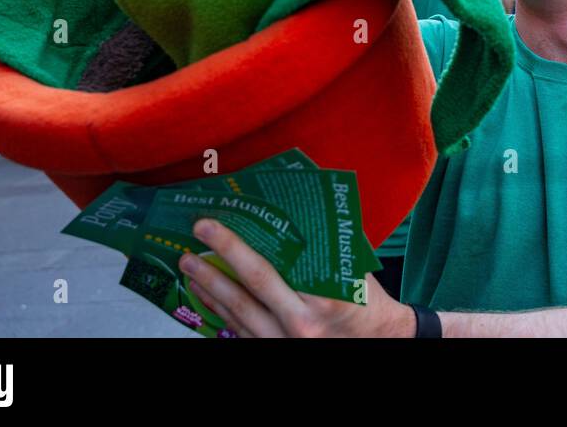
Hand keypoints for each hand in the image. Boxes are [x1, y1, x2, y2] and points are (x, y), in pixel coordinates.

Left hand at [178, 218, 414, 337]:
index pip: (267, 272)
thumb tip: (291, 213)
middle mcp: (297, 325)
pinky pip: (239, 330)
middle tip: (194, 238)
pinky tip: (206, 293)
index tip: (214, 225)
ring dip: (209, 287)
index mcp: (318, 301)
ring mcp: (283, 343)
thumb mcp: (352, 271)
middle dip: (214, 264)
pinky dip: (219, 310)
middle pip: (246, 292)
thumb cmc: (367, 302)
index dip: (235, 248)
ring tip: (189, 264)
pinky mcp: (274, 352)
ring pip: (237, 313)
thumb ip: (323, 248)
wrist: (377, 341)